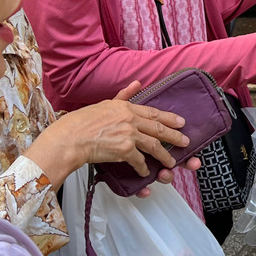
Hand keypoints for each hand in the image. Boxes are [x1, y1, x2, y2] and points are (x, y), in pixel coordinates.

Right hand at [24, 81, 189, 187]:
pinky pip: (139, 161)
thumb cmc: (81, 122)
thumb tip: (137, 83)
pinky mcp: (124, 150)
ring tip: (171, 162)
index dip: (169, 118)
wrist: (70, 138)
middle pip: (158, 129)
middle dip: (174, 136)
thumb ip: (124, 95)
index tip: (181, 122)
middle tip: (185, 142)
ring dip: (164, 155)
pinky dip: (143, 168)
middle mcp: (130, 119)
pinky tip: (146, 172)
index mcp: (126, 107)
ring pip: (153, 146)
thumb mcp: (105, 104)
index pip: (153, 112)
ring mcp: (128, 134)